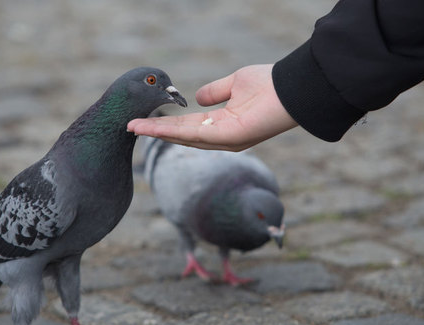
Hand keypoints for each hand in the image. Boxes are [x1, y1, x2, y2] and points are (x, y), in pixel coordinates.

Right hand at [127, 64, 297, 150]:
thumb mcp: (235, 84)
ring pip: (184, 137)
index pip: (189, 127)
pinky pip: (196, 135)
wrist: (292, 88)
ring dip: (158, 132)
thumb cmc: (269, 85)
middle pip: (182, 135)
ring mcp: (226, 140)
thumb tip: (196, 99)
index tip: (145, 120)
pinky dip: (173, 131)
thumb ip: (215, 92)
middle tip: (130, 127)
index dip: (166, 124)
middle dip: (156, 131)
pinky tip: (155, 127)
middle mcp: (222, 138)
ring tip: (134, 127)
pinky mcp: (231, 138)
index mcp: (223, 126)